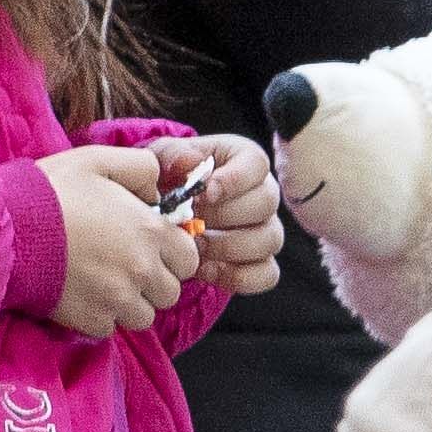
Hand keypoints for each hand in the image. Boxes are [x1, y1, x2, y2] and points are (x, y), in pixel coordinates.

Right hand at [37, 145, 202, 336]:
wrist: (4, 228)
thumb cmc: (50, 191)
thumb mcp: (98, 160)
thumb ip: (141, 168)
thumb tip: (159, 190)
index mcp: (151, 231)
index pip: (189, 258)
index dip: (172, 254)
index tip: (149, 247)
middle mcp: (142, 270)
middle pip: (170, 291)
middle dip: (153, 281)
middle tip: (123, 265)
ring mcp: (118, 299)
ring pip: (144, 315)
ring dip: (129, 303)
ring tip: (101, 281)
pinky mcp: (91, 320)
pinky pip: (109, 327)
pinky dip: (100, 316)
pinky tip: (81, 293)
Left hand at [157, 134, 285, 297]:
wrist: (166, 214)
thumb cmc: (168, 181)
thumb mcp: (163, 161)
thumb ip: (173, 155)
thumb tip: (190, 161)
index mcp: (242, 160)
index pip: (256, 163)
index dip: (236, 179)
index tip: (208, 192)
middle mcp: (262, 193)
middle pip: (265, 203)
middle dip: (226, 215)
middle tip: (193, 220)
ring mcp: (265, 230)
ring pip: (269, 240)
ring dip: (229, 246)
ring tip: (195, 246)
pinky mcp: (260, 262)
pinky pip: (266, 274)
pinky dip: (237, 276)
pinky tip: (205, 269)